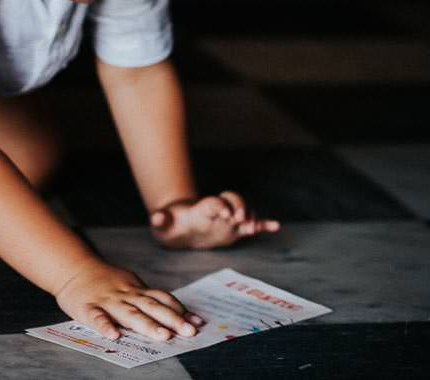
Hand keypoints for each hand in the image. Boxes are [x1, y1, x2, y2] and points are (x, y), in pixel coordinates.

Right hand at [55, 259, 204, 341]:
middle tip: (189, 332)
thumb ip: (149, 299)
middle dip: (172, 319)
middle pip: (151, 307)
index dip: (180, 310)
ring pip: (129, 313)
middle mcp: (125, 295)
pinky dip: (105, 326)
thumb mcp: (129, 284)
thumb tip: (178, 314)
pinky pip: (97, 318)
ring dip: (147, 324)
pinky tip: (114, 336)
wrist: (73, 269)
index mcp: (136, 290)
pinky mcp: (87, 308)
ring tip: (163, 336)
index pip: (162, 298)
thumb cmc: (105, 281)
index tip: (198, 323)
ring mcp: (107, 301)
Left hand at [150, 191, 279, 249]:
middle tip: (240, 218)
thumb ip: (159, 219)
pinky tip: (275, 226)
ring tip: (254, 227)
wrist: (178, 225)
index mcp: (201, 209)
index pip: (213, 203)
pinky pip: (251, 224)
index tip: (225, 214)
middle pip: (232, 200)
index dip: (220, 205)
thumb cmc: (171, 224)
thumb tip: (155, 217)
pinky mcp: (234, 228)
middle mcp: (217, 211)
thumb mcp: (162, 224)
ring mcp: (228, 219)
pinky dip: (263, 224)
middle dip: (239, 206)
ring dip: (252, 215)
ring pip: (245, 210)